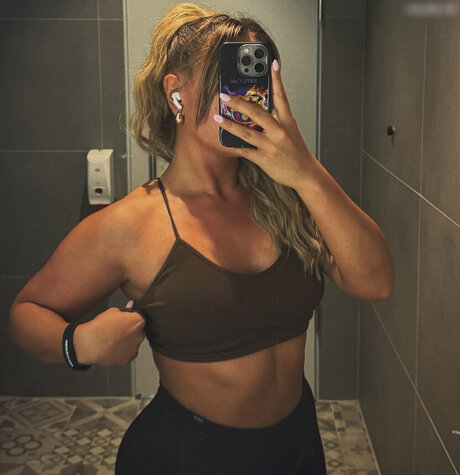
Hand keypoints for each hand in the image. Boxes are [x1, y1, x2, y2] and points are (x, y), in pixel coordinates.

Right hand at [74, 302, 145, 365]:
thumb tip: (129, 308)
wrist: (89, 344)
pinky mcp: (128, 358)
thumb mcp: (112, 311)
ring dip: (127, 340)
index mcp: (138, 321)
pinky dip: (123, 351)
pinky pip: (129, 353)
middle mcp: (140, 335)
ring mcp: (135, 348)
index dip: (132, 317)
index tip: (127, 318)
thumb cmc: (99, 327)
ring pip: (133, 342)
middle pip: (138, 330)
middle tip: (118, 330)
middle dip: (130, 329)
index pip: (140, 316)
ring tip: (114, 339)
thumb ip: (124, 311)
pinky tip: (114, 347)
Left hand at [214, 59, 316, 189]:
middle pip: (257, 113)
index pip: (281, 97)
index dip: (277, 79)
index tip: (272, 64)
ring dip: (230, 125)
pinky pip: (245, 151)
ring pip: (247, 133)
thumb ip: (277, 121)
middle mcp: (279, 131)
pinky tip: (224, 141)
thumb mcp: (290, 132)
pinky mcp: (265, 159)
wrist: (305, 174)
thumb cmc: (295, 152)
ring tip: (217, 118)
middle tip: (225, 95)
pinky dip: (234, 146)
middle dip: (239, 103)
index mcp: (287, 122)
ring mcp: (271, 146)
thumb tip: (258, 111)